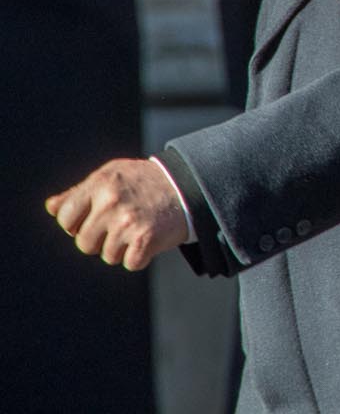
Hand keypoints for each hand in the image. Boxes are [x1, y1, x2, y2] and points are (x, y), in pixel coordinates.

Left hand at [46, 158, 189, 270]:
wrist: (188, 186)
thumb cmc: (143, 182)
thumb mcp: (112, 176)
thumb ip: (79, 192)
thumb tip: (51, 207)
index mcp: (100, 184)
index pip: (65, 217)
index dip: (76, 223)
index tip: (93, 219)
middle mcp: (111, 202)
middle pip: (84, 243)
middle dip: (100, 239)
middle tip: (120, 225)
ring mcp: (128, 222)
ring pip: (107, 256)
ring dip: (121, 249)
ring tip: (137, 229)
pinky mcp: (145, 239)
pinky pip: (129, 263)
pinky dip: (139, 257)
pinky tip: (148, 239)